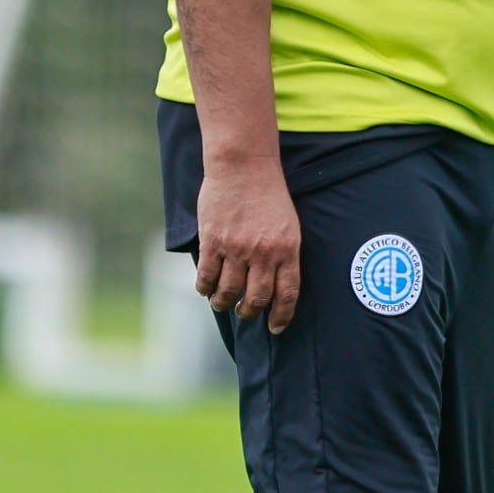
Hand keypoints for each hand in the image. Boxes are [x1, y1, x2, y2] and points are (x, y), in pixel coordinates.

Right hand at [193, 159, 302, 333]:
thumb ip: (284, 254)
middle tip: (243, 312)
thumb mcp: (289, 224)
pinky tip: (205, 289)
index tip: (275, 327)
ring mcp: (237, 248)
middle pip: (255, 299)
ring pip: (228, 292)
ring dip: (223, 303)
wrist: (244, 164)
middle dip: (248, 312)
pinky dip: (204, 288)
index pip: (287, 294)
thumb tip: (276, 286)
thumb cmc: (268, 193)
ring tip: (221, 303)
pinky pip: (206, 276)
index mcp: (287, 249)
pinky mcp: (213, 241)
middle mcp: (263, 253)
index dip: (281, 316)